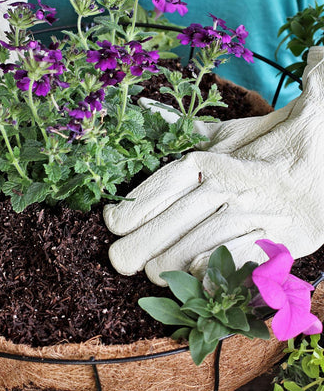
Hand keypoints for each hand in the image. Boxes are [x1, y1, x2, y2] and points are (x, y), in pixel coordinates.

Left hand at [104, 47, 323, 284]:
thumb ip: (185, 128)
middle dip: (133, 252)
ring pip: (190, 253)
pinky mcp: (281, 238)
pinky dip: (208, 277)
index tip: (110, 226)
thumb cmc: (268, 147)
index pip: (154, 192)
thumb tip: (147, 109)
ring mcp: (252, 213)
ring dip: (164, 268)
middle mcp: (225, 186)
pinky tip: (192, 281)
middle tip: (122, 260)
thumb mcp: (226, 132)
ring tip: (153, 270)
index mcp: (208, 160)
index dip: (127, 214)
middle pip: (163, 230)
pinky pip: (233, 265)